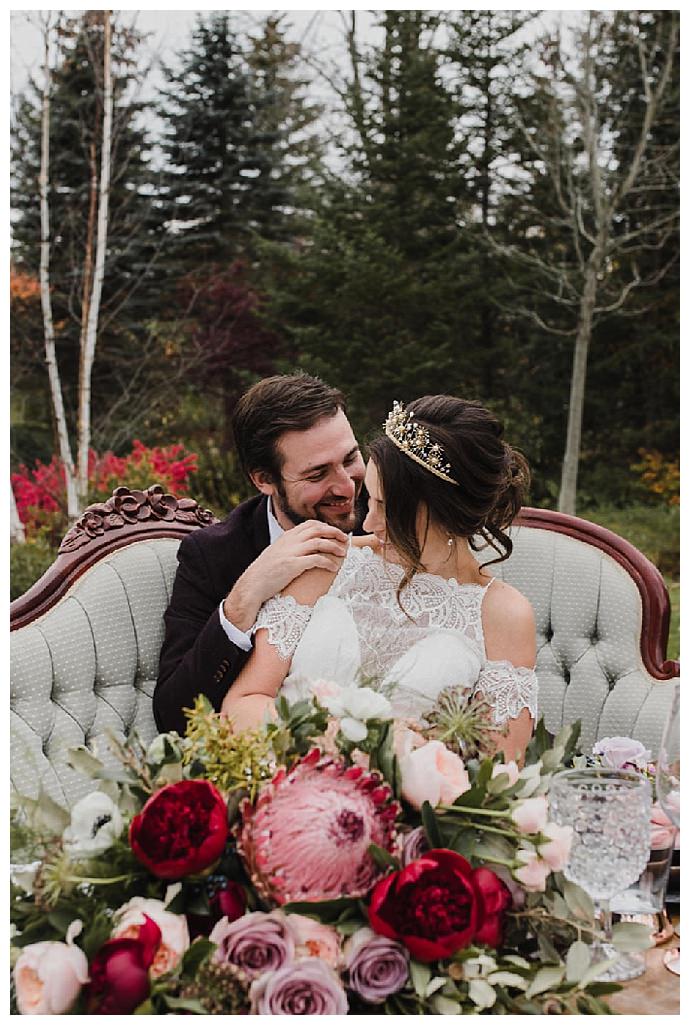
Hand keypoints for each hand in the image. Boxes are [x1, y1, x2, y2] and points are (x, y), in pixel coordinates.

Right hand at [223, 520, 347, 630]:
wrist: (253, 584)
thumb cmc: (265, 572)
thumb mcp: (276, 553)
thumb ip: (289, 547)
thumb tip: (304, 548)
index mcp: (286, 537)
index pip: (310, 524)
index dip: (325, 526)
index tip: (334, 532)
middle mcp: (290, 541)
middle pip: (318, 529)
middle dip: (334, 532)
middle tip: (345, 538)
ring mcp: (291, 552)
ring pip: (319, 542)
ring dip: (334, 546)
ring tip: (343, 553)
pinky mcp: (293, 565)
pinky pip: (316, 560)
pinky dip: (328, 562)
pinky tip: (333, 568)